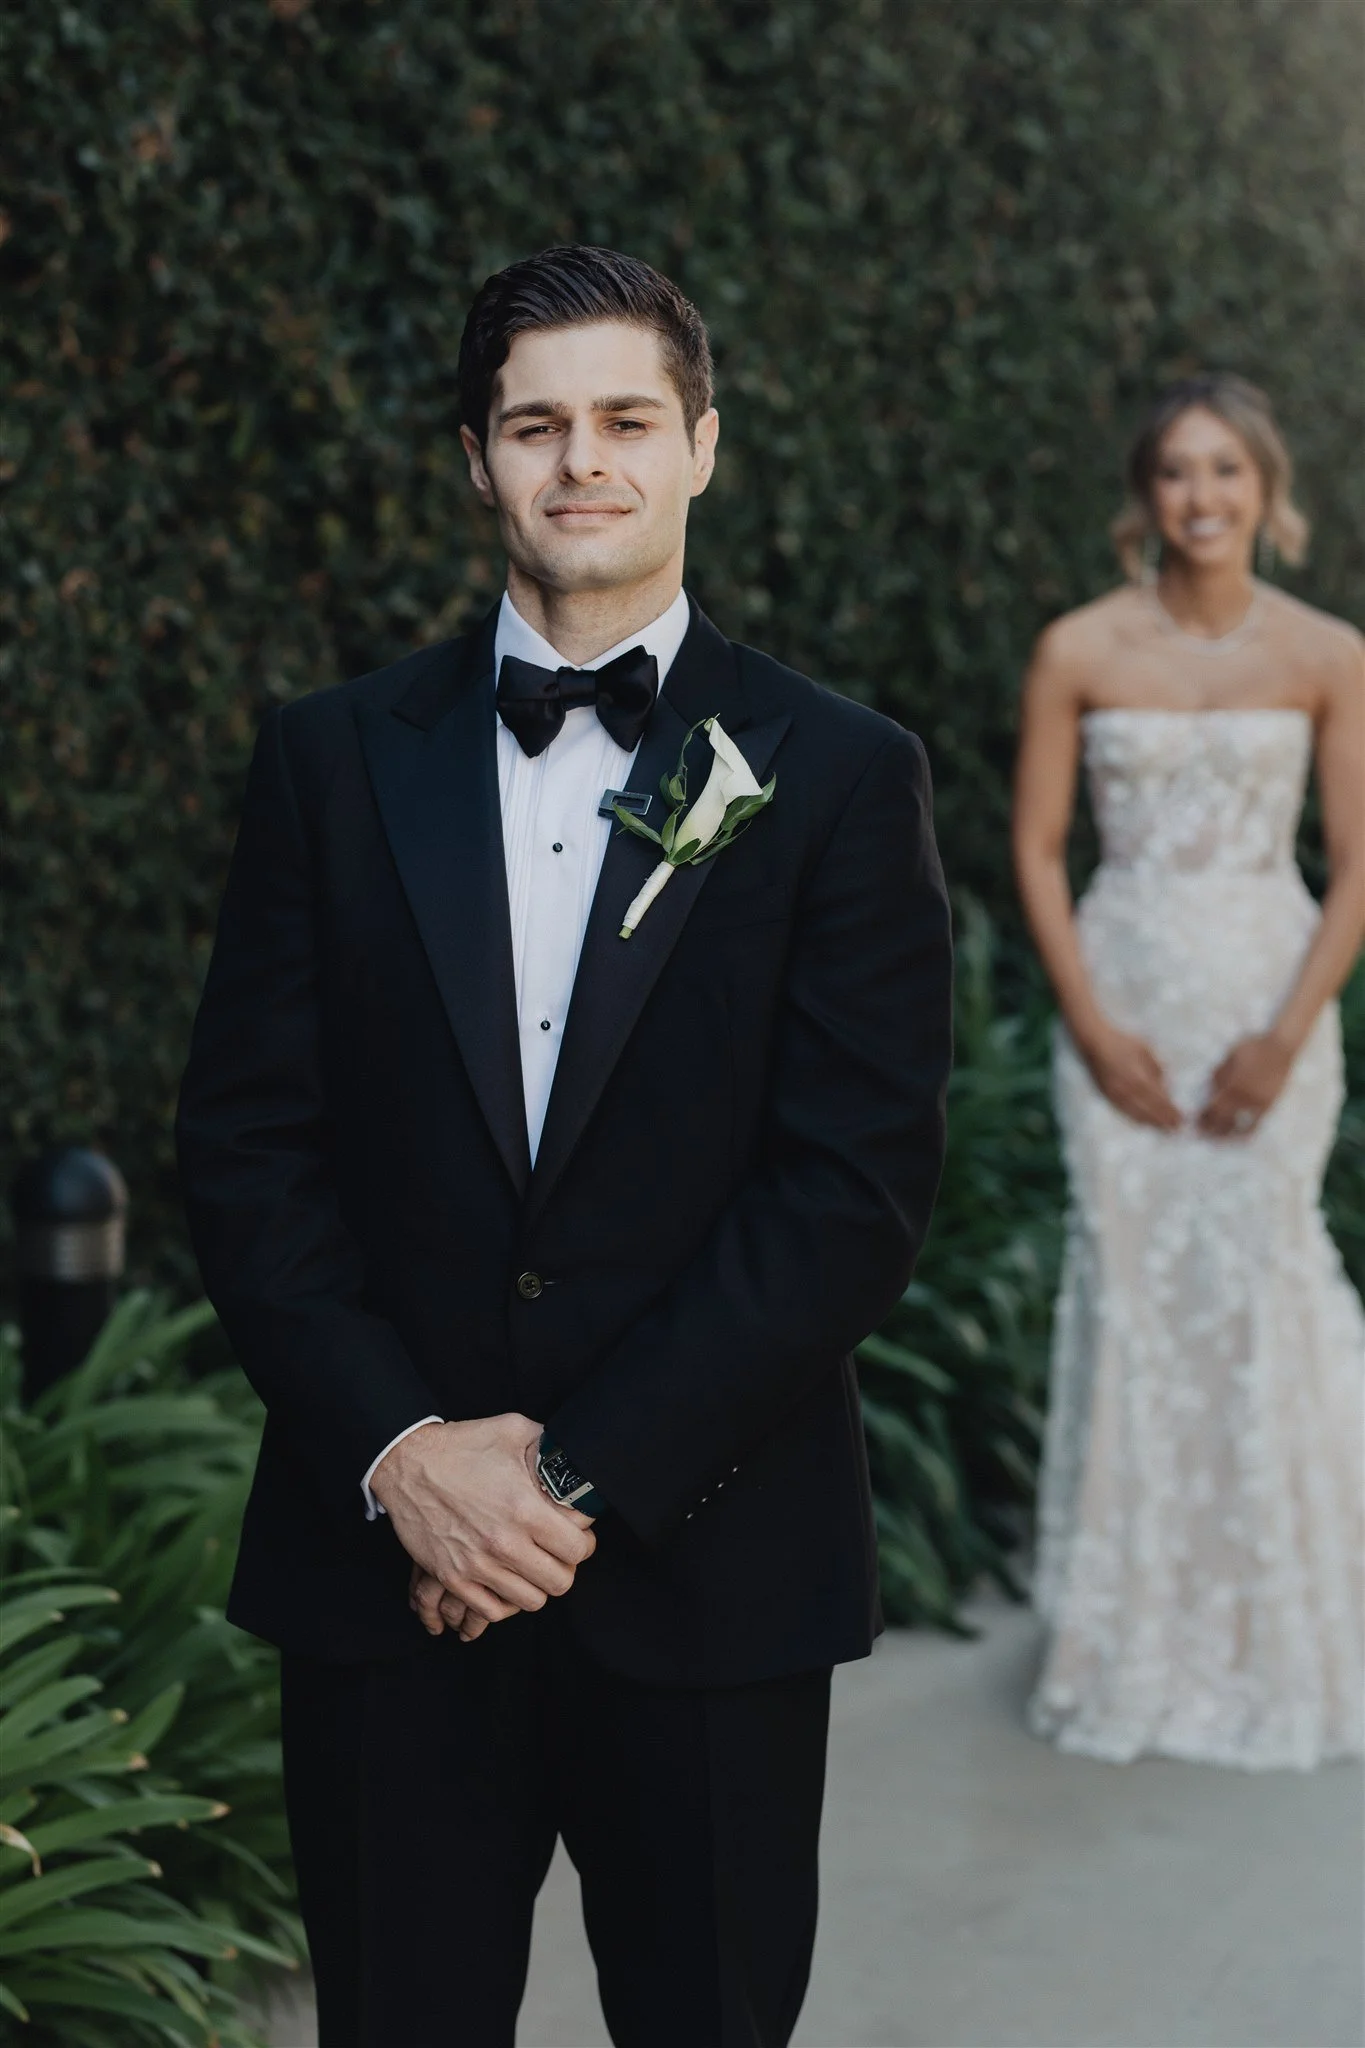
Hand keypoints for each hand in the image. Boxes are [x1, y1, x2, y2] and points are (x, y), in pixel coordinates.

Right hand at [371, 1414, 595, 1634]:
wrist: (407, 1462)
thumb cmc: (462, 1445)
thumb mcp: (512, 1430)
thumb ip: (548, 1446)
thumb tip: (571, 1459)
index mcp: (524, 1509)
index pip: (577, 1550)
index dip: (583, 1545)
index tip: (578, 1538)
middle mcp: (504, 1543)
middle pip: (559, 1583)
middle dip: (564, 1568)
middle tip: (557, 1555)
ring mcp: (477, 1565)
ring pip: (530, 1601)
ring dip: (536, 1585)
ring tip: (531, 1567)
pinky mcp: (453, 1578)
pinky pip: (492, 1611)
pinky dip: (504, 1602)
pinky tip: (506, 1581)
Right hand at [1079, 1024, 1183, 1130]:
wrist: (1093, 1042)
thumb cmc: (1121, 1042)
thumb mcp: (1145, 1050)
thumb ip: (1157, 1068)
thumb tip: (1166, 1085)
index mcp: (1138, 1077)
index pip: (1158, 1099)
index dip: (1170, 1111)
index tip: (1181, 1119)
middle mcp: (1127, 1089)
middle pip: (1149, 1110)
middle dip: (1164, 1120)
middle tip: (1177, 1129)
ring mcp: (1116, 1094)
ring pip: (1136, 1114)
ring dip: (1151, 1123)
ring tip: (1164, 1130)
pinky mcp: (1107, 1096)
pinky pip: (1124, 1112)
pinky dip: (1136, 1119)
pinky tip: (1143, 1123)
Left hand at [1198, 1031, 1295, 1138]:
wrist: (1281, 1046)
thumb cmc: (1252, 1047)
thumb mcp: (1230, 1057)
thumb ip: (1218, 1074)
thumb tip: (1210, 1090)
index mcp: (1233, 1085)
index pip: (1212, 1109)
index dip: (1203, 1118)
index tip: (1194, 1123)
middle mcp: (1245, 1098)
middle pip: (1223, 1121)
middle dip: (1210, 1130)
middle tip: (1201, 1135)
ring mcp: (1259, 1103)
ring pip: (1240, 1128)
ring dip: (1227, 1136)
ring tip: (1218, 1140)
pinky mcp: (1270, 1105)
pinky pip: (1256, 1124)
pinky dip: (1246, 1133)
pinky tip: (1238, 1136)